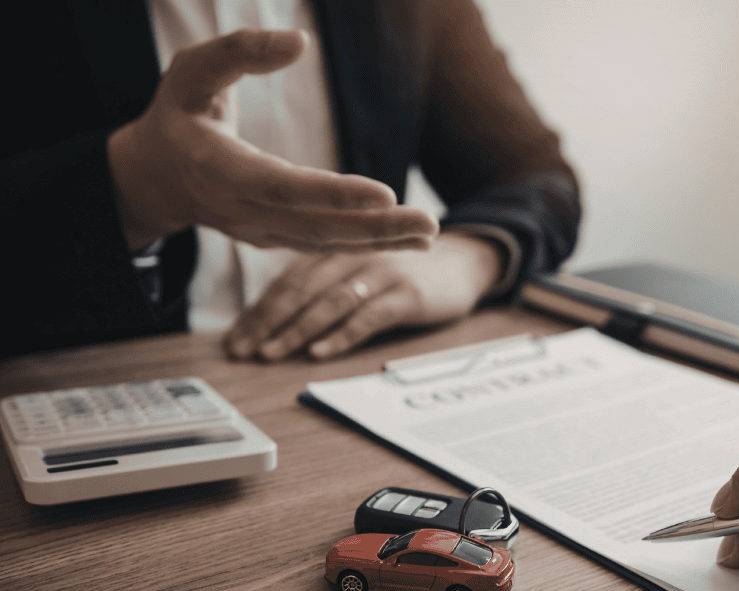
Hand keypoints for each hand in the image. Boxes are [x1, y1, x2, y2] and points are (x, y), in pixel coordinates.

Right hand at [107, 29, 436, 252]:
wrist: (155, 175)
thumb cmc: (179, 112)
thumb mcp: (192, 69)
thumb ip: (240, 51)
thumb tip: (299, 40)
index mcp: (220, 169)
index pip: (285, 187)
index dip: (334, 194)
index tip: (385, 195)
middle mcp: (243, 210)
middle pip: (316, 227)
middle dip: (375, 228)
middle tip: (428, 224)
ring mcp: (260, 232)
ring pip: (325, 244)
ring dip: (381, 242)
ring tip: (429, 234)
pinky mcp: (276, 239)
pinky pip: (325, 247)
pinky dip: (368, 247)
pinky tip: (408, 242)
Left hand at [226, 232, 504, 359]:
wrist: (465, 261)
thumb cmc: (405, 274)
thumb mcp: (360, 273)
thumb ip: (326, 288)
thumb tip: (279, 324)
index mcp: (335, 252)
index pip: (287, 282)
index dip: (258, 311)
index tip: (234, 340)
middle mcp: (353, 257)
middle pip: (300, 290)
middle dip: (266, 322)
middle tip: (241, 350)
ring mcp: (381, 274)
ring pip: (329, 302)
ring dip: (295, 330)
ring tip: (270, 354)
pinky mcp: (406, 294)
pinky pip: (367, 315)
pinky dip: (340, 335)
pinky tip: (318, 352)